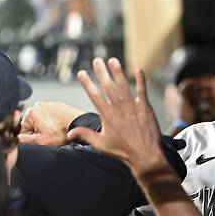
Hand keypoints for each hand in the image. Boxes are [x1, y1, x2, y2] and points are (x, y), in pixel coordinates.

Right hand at [19, 102, 84, 145]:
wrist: (82, 125)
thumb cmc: (63, 133)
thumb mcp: (41, 141)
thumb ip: (23, 140)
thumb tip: (15, 139)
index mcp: (31, 112)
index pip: (22, 130)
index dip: (30, 138)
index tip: (40, 140)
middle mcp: (38, 105)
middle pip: (31, 124)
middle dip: (38, 132)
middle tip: (50, 136)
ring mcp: (49, 104)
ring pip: (41, 121)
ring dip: (46, 128)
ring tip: (56, 132)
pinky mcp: (58, 105)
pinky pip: (50, 117)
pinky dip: (54, 123)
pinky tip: (60, 127)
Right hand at [67, 58, 165, 174]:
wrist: (145, 154)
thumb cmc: (123, 151)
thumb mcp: (101, 144)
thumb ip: (85, 135)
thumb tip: (70, 133)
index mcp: (106, 115)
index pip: (94, 95)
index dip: (87, 83)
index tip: (82, 73)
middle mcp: (118, 108)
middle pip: (107, 86)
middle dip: (101, 72)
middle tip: (97, 60)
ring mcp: (132, 106)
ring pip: (123, 85)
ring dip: (118, 72)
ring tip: (113, 61)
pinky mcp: (145, 107)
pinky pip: (142, 90)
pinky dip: (140, 79)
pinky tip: (138, 70)